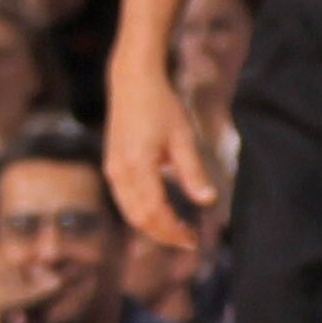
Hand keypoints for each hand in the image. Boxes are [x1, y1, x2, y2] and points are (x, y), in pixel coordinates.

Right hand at [104, 65, 214, 250]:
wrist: (132, 82)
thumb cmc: (161, 105)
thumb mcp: (183, 137)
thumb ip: (193, 172)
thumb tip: (208, 201)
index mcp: (138, 165)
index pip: (155, 211)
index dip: (173, 230)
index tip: (194, 239)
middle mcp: (119, 171)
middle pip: (139, 218)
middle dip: (163, 234)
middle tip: (189, 240)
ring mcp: (112, 169)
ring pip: (129, 212)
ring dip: (152, 226)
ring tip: (178, 230)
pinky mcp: (112, 166)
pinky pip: (125, 200)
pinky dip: (142, 213)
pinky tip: (162, 211)